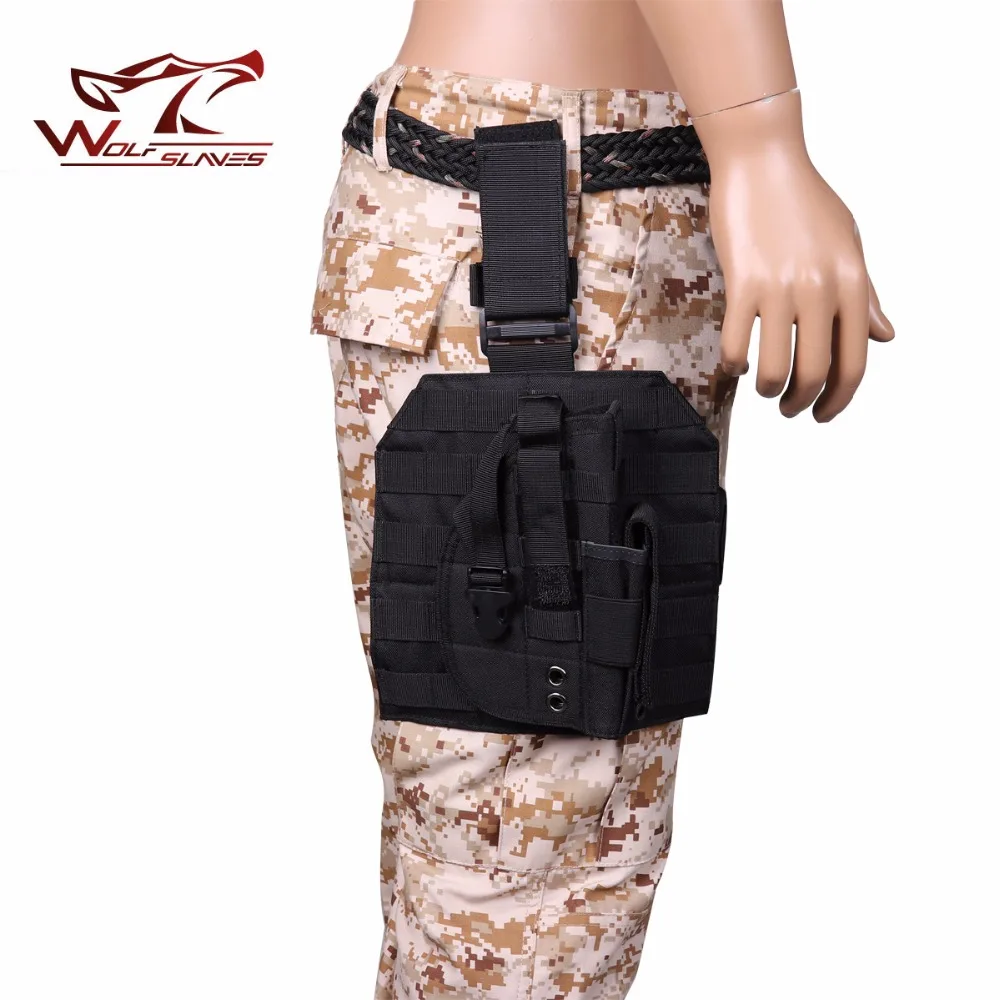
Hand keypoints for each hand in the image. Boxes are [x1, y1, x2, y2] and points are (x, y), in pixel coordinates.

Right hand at [697, 94, 894, 421]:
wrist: (763, 159)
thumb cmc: (805, 199)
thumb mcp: (849, 244)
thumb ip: (865, 295)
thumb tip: (884, 336)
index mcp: (851, 282)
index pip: (854, 361)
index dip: (840, 399)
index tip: (824, 412)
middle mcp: (820, 289)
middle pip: (815, 372)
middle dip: (801, 402)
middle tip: (790, 409)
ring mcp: (780, 286)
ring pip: (774, 367)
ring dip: (767, 390)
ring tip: (762, 388)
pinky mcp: (742, 282)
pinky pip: (737, 343)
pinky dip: (734, 366)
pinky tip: (734, 364)